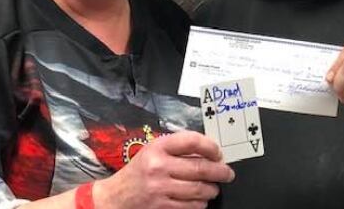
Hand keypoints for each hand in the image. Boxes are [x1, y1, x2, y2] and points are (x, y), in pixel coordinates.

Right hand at [94, 130, 234, 208]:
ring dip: (212, 190)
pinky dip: (200, 203)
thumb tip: (209, 153)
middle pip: (200, 168)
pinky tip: (201, 200)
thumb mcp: (153, 152)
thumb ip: (177, 149)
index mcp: (158, 148)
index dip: (211, 147)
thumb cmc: (138, 171)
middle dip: (220, 172)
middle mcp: (158, 166)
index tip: (218, 153)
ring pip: (199, 190)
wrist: (115, 197)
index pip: (192, 141)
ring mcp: (160, 188)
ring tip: (213, 188)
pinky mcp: (161, 206)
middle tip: (228, 173)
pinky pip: (190, 206)